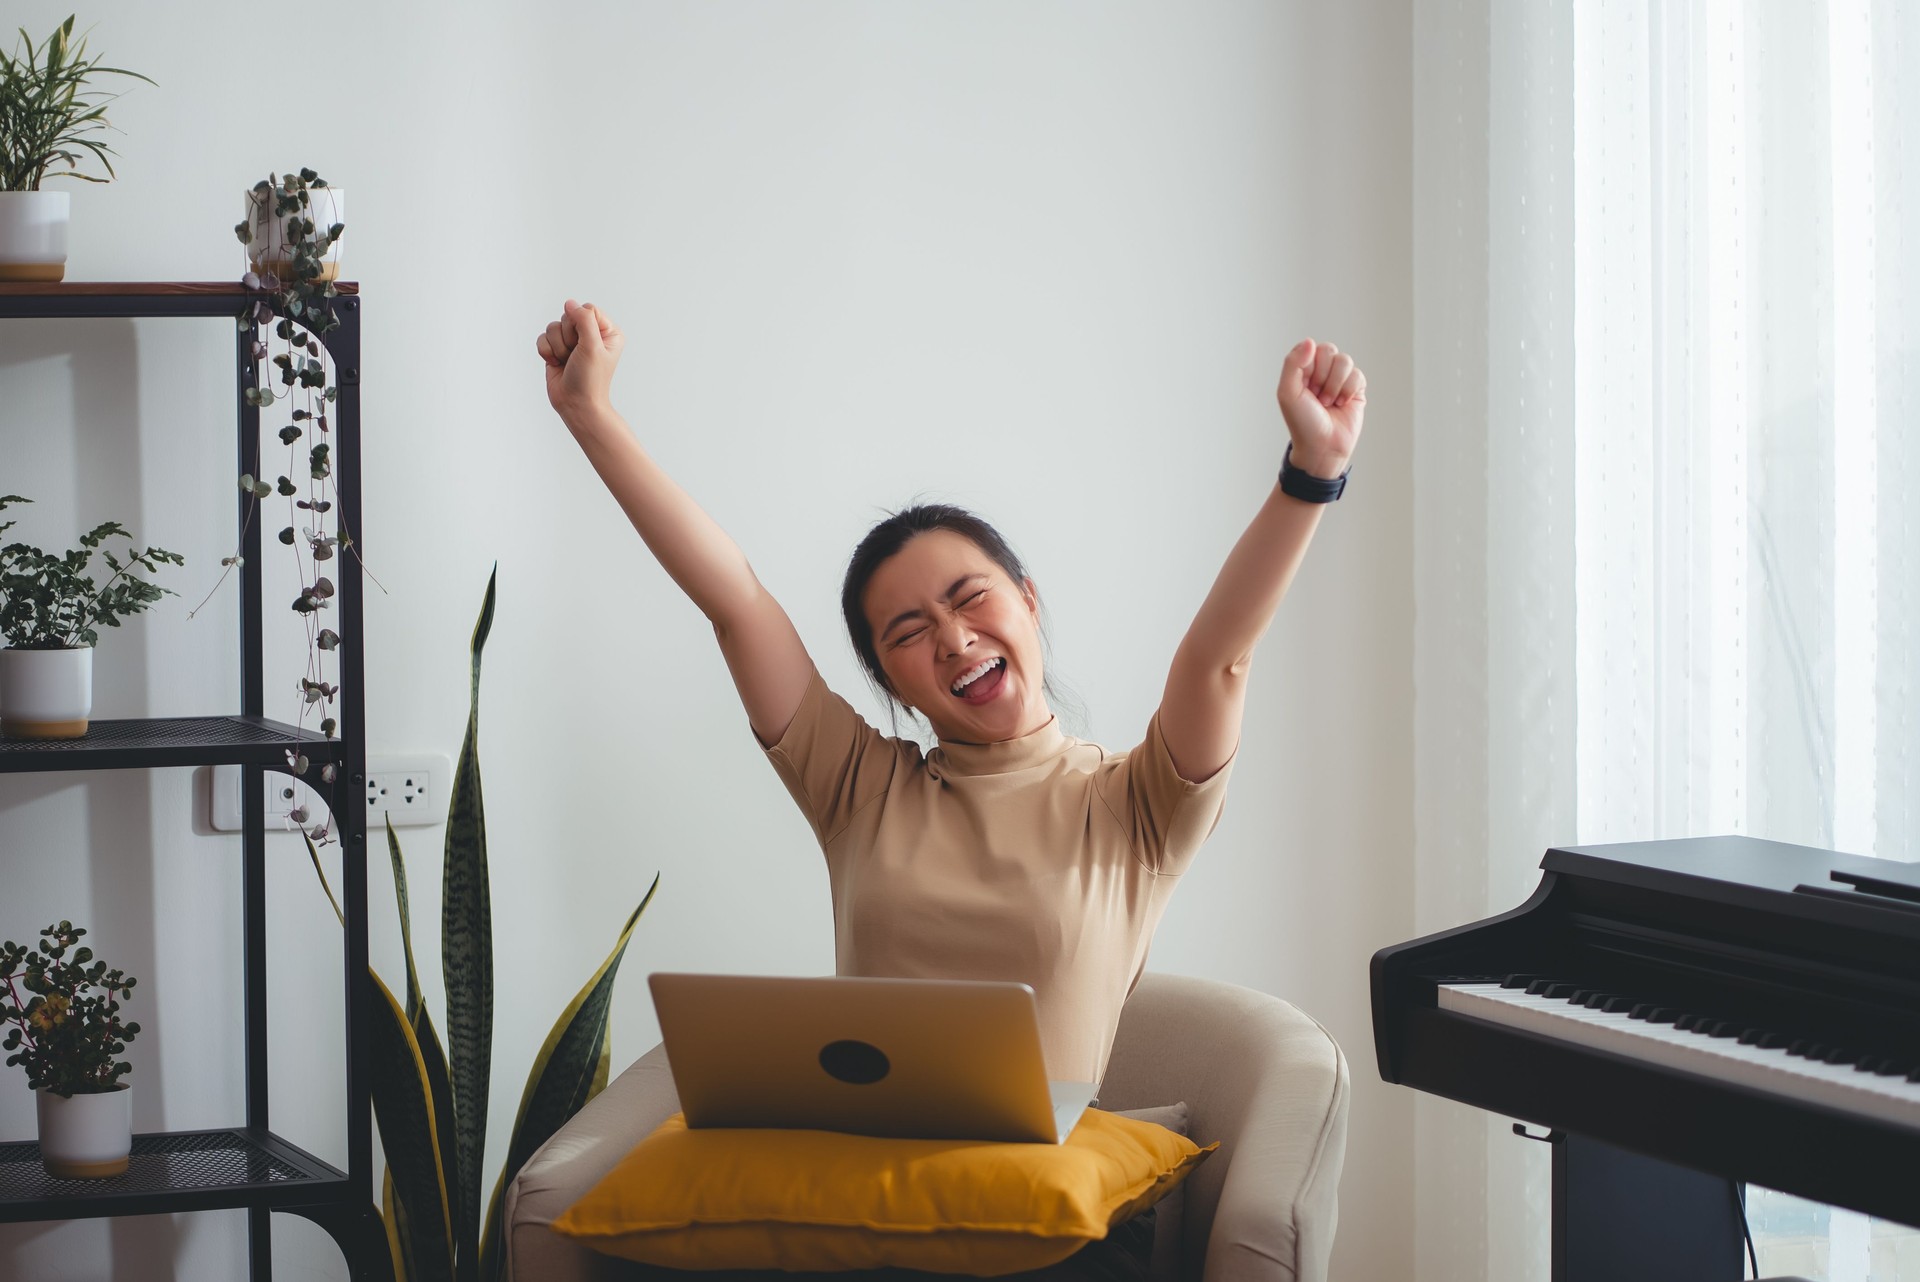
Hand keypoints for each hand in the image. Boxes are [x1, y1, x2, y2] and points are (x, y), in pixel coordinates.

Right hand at [537, 299, 623, 425]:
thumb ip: (584, 320)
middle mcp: (591, 334)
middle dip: (567, 337)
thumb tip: (570, 303)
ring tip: (566, 361)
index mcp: (608, 332)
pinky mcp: (557, 349)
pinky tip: (555, 364)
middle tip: (575, 355)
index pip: (588, 309)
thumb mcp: (593, 346)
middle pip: (568, 316)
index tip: (585, 343)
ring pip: (553, 326)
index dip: (580, 323)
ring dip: (557, 346)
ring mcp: (573, 342)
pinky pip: (543, 337)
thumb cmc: (590, 379)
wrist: (575, 404)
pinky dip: (546, 351)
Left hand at [1275, 338, 1365, 478]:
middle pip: (1330, 351)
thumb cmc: (1302, 423)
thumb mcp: (1287, 392)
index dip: (1310, 367)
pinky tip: (1341, 404)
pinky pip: (1358, 375)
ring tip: (1329, 403)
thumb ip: (1293, 363)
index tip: (1306, 387)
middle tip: (1317, 397)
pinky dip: (1348, 391)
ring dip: (1335, 385)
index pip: (1311, 348)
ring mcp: (1339, 379)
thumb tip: (1310, 341)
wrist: (1322, 447)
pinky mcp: (1356, 389)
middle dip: (1323, 376)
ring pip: (1345, 361)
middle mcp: (1321, 371)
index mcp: (1303, 369)